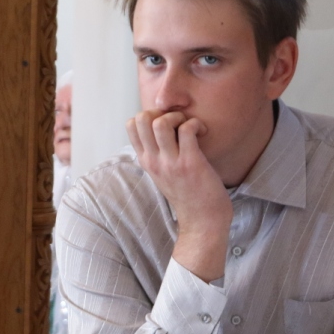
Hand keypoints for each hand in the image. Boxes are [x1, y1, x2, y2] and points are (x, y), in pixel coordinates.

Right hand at [126, 110, 231, 281]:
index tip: (167, 125)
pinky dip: (196, 124)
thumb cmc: (188, 195)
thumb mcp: (163, 174)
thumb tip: (161, 131)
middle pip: (141, 119)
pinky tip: (203, 133)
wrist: (203, 221)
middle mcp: (154, 161)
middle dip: (160, 112)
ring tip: (189, 127)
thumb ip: (158, 155)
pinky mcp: (190, 163)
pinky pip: (187, 129)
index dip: (149, 116)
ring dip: (177, 117)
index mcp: (146, 161)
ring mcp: (170, 163)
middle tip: (177, 124)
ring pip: (160, 122)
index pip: (131, 126)